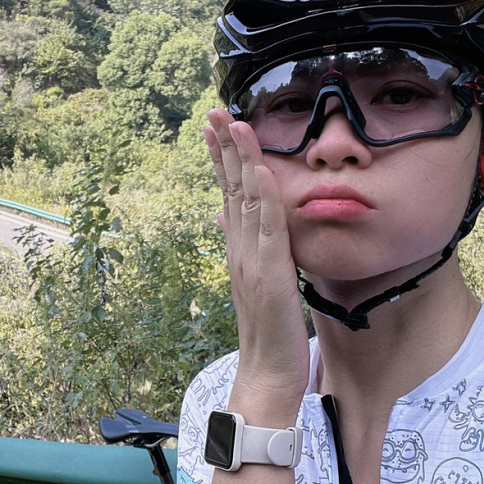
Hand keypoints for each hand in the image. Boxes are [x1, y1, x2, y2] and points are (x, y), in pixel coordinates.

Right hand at [205, 109, 309, 416]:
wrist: (267, 372)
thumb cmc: (268, 331)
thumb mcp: (257, 282)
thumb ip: (244, 248)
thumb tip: (226, 218)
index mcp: (240, 249)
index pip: (229, 195)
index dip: (221, 160)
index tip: (214, 129)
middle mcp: (240, 249)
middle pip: (230, 189)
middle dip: (222, 148)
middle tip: (212, 112)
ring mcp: (252, 259)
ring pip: (245, 200)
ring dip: (240, 160)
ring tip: (232, 124)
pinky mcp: (271, 272)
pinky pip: (268, 227)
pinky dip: (264, 196)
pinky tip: (260, 170)